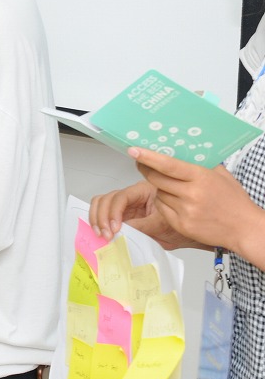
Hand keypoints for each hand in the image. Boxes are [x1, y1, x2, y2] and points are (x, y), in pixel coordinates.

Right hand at [87, 179, 196, 249]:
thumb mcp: (163, 226)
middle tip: (106, 234)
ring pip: (101, 204)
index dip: (114, 211)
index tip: (115, 228)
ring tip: (102, 234)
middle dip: (102, 216)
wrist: (184, 235)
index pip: (122, 196)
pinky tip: (101, 233)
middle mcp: (132, 196)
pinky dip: (98, 222)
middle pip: (107, 198)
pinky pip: (103, 214)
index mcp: (144, 192)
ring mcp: (125, 206)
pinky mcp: (121, 216)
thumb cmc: (179, 227)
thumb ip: (143, 226)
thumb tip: (122, 230)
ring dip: (97, 218)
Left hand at [129, 146, 260, 252]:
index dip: (148, 157)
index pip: (168, 165)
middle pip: (156, 179)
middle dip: (147, 170)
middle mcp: (192, 194)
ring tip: (175, 188)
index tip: (133, 150)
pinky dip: (165, 204)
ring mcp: (185, 211)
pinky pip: (162, 209)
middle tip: (142, 163)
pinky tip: (177, 202)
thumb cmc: (234, 201)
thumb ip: (200, 163)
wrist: (245, 228)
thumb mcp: (221, 175)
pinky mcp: (181, 225)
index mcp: (201, 178)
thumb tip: (178, 150)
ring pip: (158, 194)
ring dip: (160, 189)